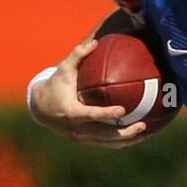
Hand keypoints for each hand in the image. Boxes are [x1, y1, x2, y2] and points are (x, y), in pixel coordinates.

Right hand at [30, 36, 153, 147]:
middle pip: (104, 135)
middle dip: (125, 132)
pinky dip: (122, 141)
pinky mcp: (86, 141)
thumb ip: (78, 55)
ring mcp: (82, 138)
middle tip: (143, 124)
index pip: (91, 115)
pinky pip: (107, 144)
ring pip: (108, 143)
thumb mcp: (64, 69)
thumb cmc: (56, 85)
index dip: (106, 114)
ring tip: (146, 133)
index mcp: (72, 112)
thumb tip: (95, 42)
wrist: (40, 108)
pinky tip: (138, 136)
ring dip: (128, 140)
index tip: (122, 110)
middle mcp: (77, 129)